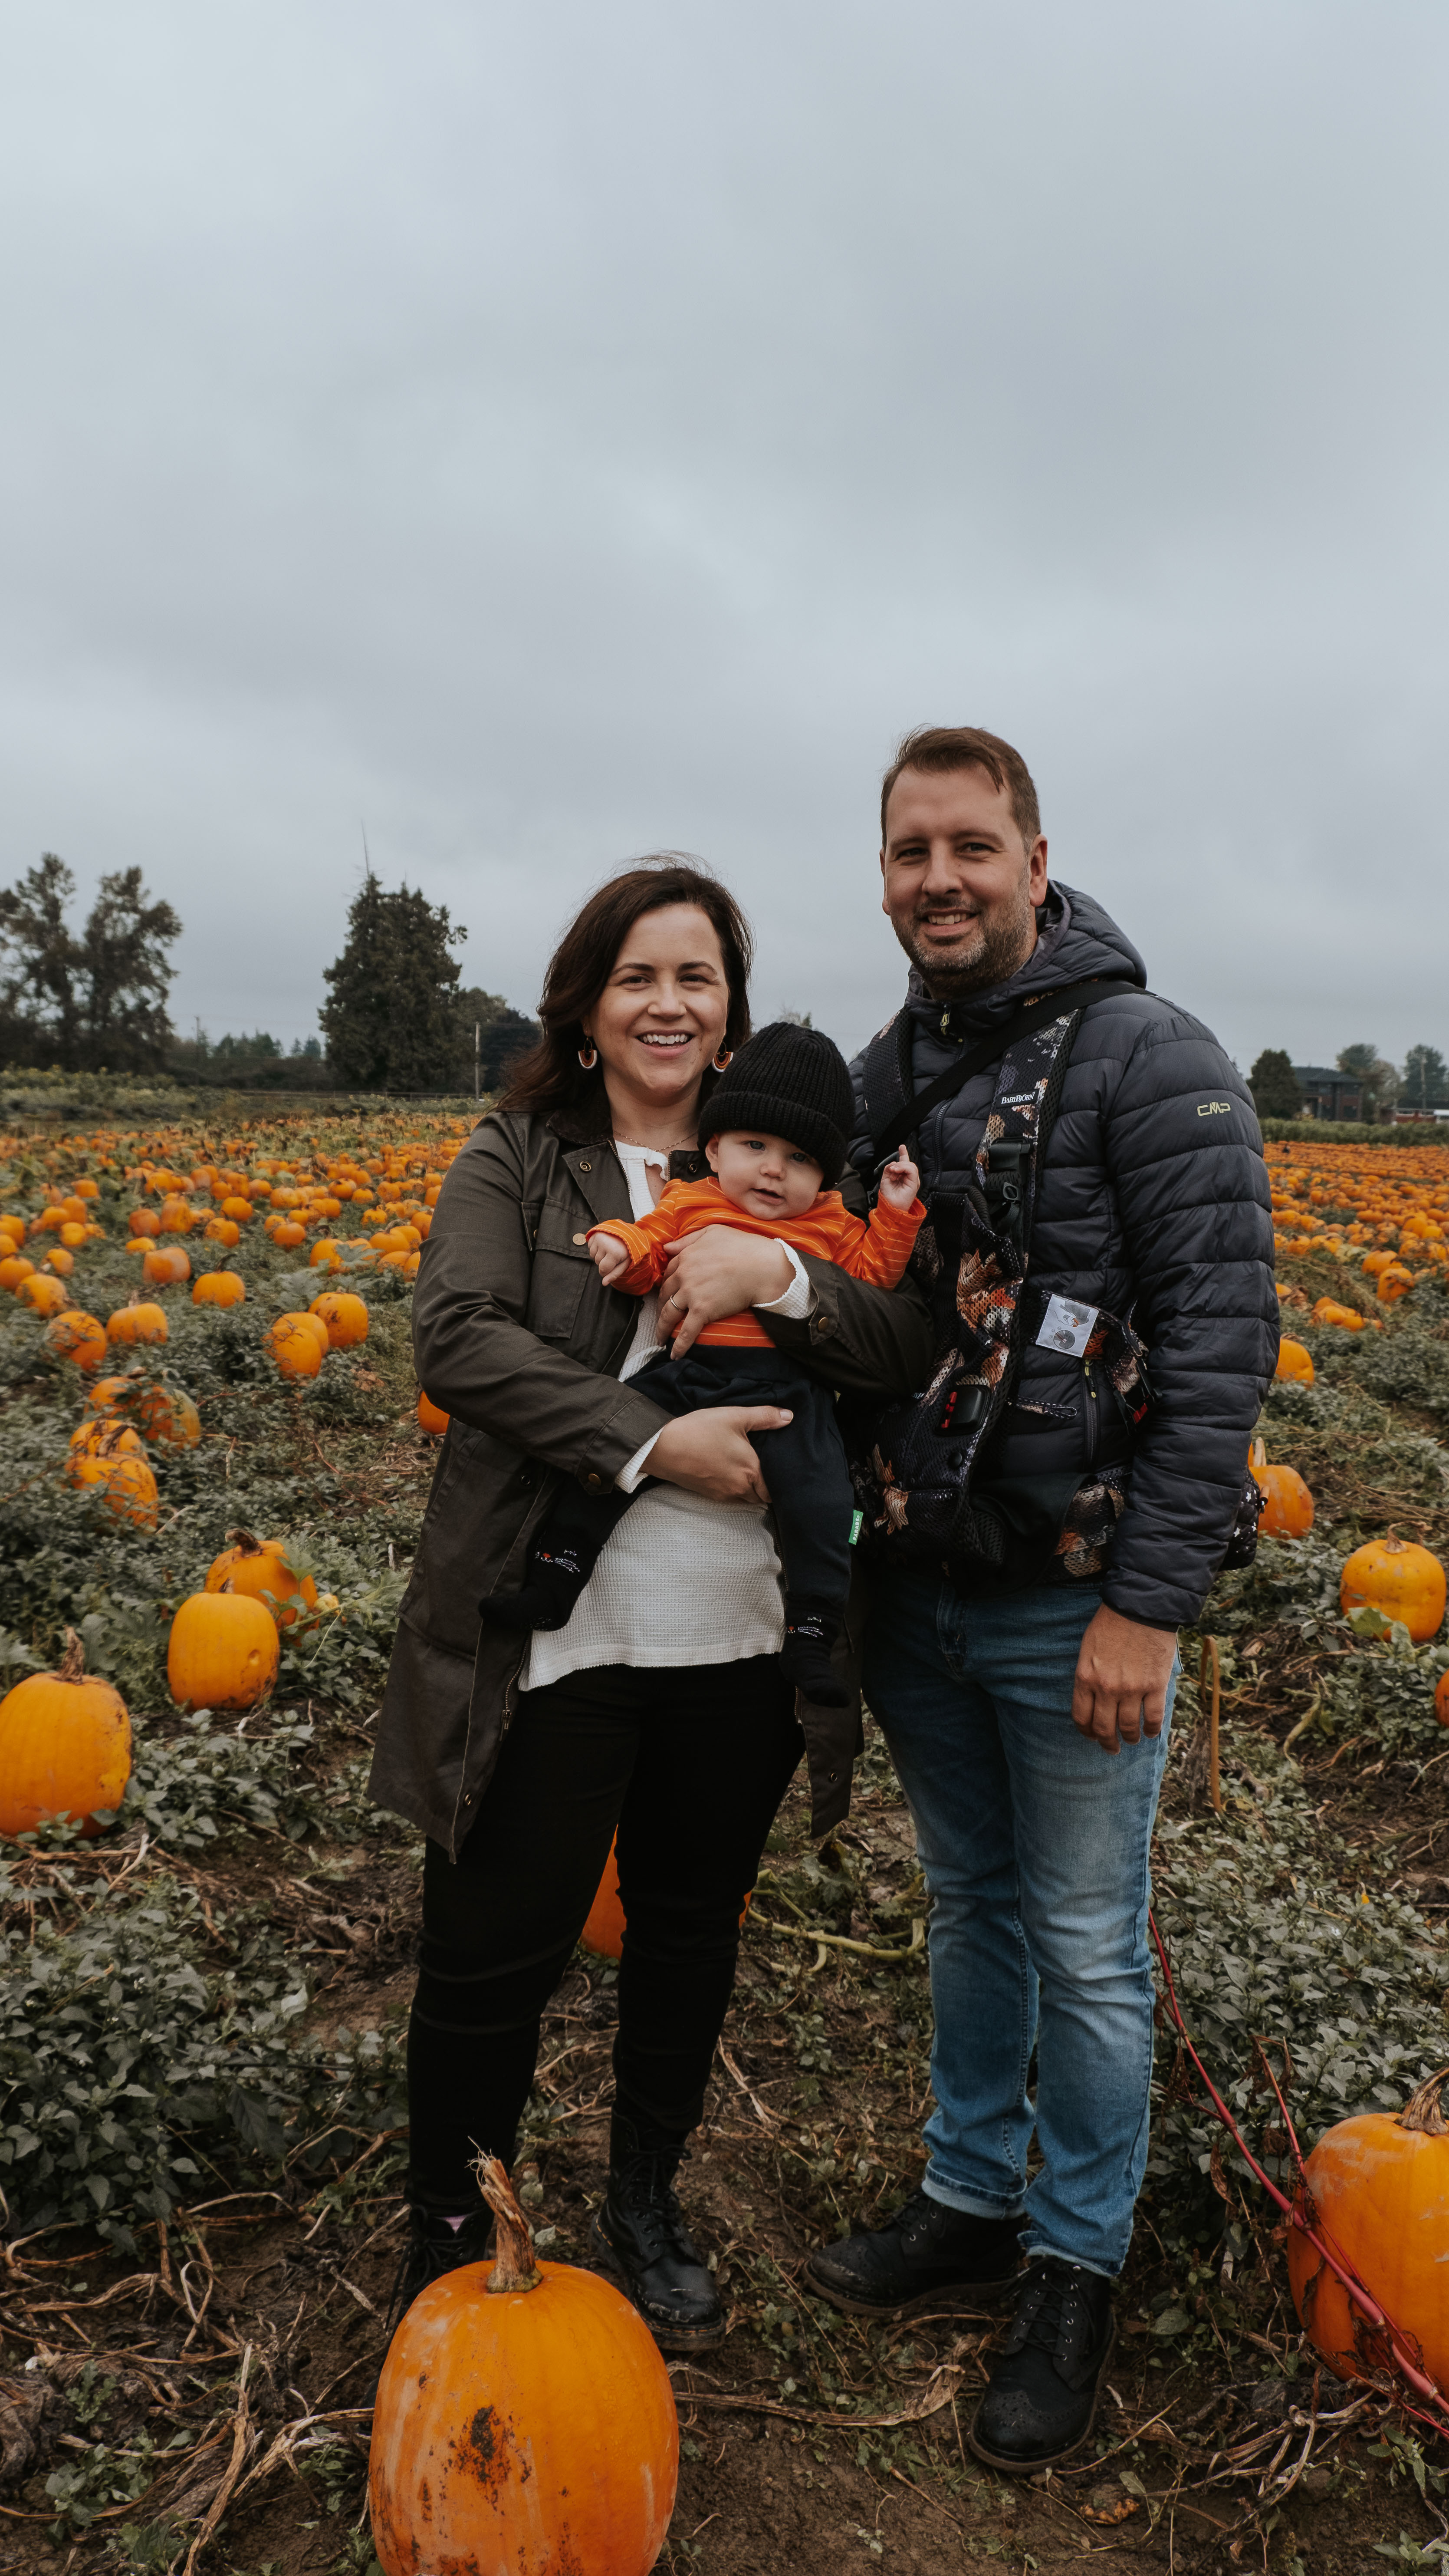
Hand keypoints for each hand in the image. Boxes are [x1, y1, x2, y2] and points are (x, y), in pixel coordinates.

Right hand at [588, 1231, 628, 1285]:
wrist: (626, 1233)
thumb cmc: (626, 1250)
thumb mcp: (624, 1263)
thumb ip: (614, 1274)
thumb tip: (604, 1283)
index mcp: (614, 1253)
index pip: (603, 1270)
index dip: (607, 1270)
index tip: (614, 1264)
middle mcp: (604, 1244)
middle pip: (597, 1263)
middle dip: (604, 1261)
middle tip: (614, 1253)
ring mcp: (598, 1238)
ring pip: (593, 1256)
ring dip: (600, 1255)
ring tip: (609, 1248)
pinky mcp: (594, 1234)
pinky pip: (590, 1248)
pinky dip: (596, 1248)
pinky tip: (604, 1244)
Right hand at [647, 1404, 790, 1503]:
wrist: (663, 1447)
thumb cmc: (699, 1431)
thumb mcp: (735, 1416)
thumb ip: (765, 1416)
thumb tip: (788, 1417)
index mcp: (751, 1471)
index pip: (775, 1490)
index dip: (780, 1483)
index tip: (780, 1472)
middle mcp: (739, 1487)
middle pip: (762, 1497)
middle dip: (766, 1487)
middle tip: (766, 1471)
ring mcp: (722, 1493)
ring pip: (745, 1499)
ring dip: (750, 1490)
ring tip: (748, 1472)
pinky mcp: (708, 1494)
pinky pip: (729, 1498)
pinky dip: (733, 1490)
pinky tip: (728, 1473)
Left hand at [658, 1225, 792, 1355]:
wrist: (763, 1267)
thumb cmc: (744, 1247)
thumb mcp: (714, 1232)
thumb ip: (688, 1239)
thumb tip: (668, 1247)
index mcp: (686, 1257)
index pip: (669, 1274)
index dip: (667, 1285)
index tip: (666, 1294)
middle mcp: (684, 1275)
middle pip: (665, 1294)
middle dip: (661, 1307)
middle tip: (662, 1316)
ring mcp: (691, 1294)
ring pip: (669, 1314)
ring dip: (662, 1328)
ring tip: (660, 1338)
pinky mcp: (702, 1311)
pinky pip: (686, 1331)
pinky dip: (678, 1345)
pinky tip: (674, 1354)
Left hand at [878, 1145, 920, 1211]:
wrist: (890, 1207)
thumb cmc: (888, 1196)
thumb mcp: (885, 1179)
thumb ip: (888, 1169)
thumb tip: (894, 1164)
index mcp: (902, 1177)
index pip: (905, 1163)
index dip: (903, 1154)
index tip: (901, 1146)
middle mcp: (909, 1178)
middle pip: (908, 1163)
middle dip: (898, 1163)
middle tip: (891, 1171)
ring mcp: (913, 1180)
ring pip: (910, 1165)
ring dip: (899, 1166)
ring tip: (893, 1172)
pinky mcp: (915, 1183)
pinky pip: (911, 1169)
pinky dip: (903, 1167)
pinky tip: (896, 1171)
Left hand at [1071, 1603, 1177, 1754]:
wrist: (1140, 1607)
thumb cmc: (1111, 1623)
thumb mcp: (1088, 1649)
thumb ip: (1089, 1676)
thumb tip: (1093, 1699)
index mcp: (1086, 1678)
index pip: (1082, 1717)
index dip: (1087, 1732)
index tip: (1092, 1736)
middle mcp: (1107, 1688)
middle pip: (1105, 1728)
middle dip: (1108, 1743)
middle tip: (1112, 1748)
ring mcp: (1132, 1689)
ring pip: (1129, 1727)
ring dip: (1130, 1738)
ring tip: (1133, 1740)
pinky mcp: (1155, 1686)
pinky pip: (1154, 1717)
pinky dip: (1152, 1729)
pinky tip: (1151, 1732)